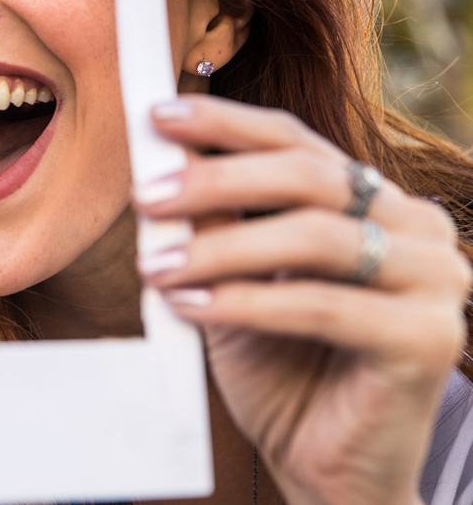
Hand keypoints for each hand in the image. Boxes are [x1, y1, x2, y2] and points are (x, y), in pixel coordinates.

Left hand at [134, 94, 470, 504]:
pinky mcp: (429, 339)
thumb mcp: (234, 278)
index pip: (298, 141)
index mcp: (376, 202)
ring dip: (221, 248)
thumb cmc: (280, 366)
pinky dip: (247, 303)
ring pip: (314, 237)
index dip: (227, 124)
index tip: (158, 117)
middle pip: (308, 177)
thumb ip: (214, 222)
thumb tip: (162, 161)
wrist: (323, 464)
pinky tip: (191, 306)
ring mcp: (435, 281)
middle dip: (216, 180)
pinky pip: (323, 306)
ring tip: (155, 266)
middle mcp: (417, 229)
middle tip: (146, 197)